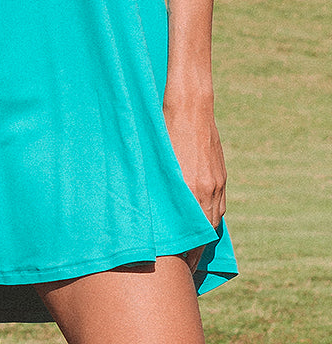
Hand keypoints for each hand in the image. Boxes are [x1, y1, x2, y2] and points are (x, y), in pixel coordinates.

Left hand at [163, 88, 226, 263]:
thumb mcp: (158, 162)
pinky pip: (218, 205)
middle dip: (196, 253)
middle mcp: (206, 190)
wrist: (190, 106)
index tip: (178, 268)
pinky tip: (204, 224)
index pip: (192, 236)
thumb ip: (161, 188)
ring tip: (194, 251)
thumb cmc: (164, 129)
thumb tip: (154, 213)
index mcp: (189, 190)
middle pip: (205, 234)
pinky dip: (211, 218)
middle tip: (185, 268)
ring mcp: (216, 183)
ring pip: (213, 220)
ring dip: (205, 237)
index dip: (187, 255)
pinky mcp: (220, 175)